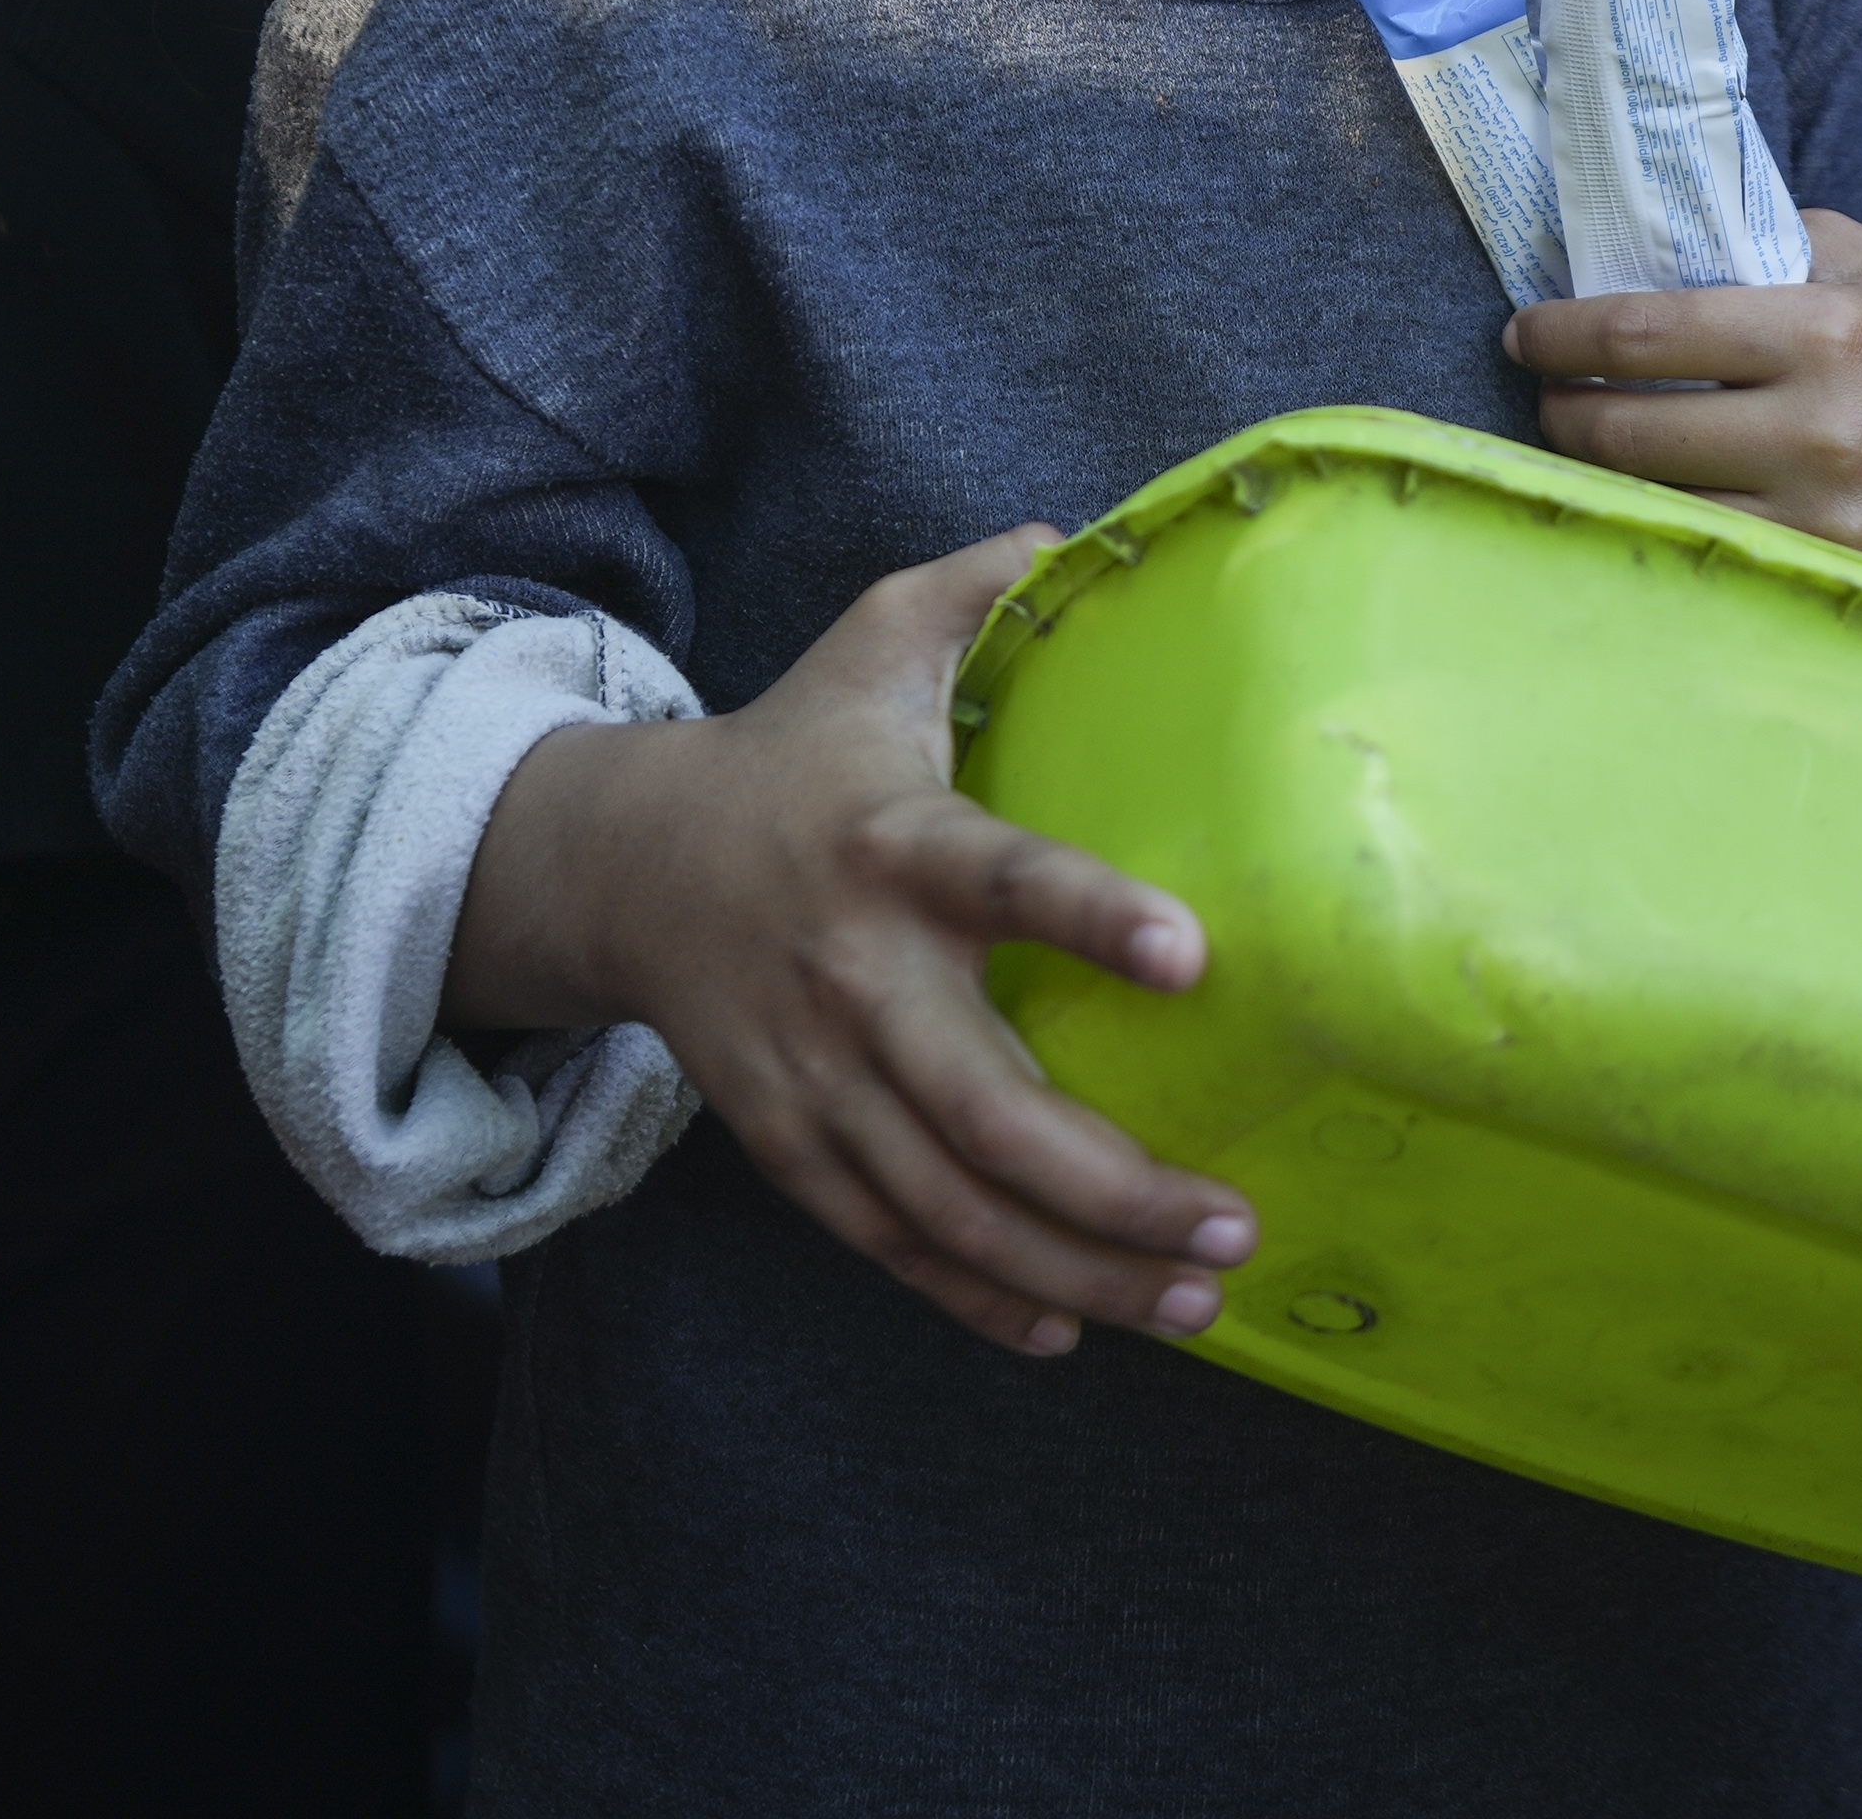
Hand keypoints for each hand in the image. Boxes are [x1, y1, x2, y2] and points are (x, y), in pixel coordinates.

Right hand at [447, 534, 1256, 1357]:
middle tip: (1236, 1226)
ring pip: (950, 1206)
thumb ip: (981, 586)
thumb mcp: (872, 641)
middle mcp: (856, 976)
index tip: (1194, 955)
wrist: (624, 865)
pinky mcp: (789, 1143)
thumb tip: (1085, 534)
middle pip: (988, 1111)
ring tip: (1196, 1301)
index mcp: (892, 844)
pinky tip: (1071, 1326)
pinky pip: (890, 1243)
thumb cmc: (794, 749)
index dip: (1092, 916)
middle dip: (1119, 1187)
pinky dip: (978, 1296)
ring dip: (1079, 1267)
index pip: (1001, 878)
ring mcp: (816, 1077)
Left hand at [1506, 210, 1861, 616]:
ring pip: (1653, 507)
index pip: (1649, 331)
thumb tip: (1657, 239)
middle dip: (1562, 411)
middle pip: (1630, 429)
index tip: (1525, 334)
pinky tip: (1635, 510)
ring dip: (1593, 482)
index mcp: (1835, 332)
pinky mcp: (1829, 594)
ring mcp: (1826, 528)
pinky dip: (1654, 535)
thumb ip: (1780, 247)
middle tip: (1545, 396)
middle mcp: (1828, 432)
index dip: (1563, 334)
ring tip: (1579, 452)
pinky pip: (1701, 565)